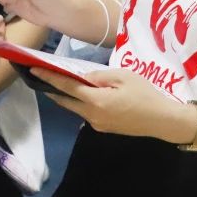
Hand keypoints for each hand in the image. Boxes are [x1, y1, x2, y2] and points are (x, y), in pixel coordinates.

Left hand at [31, 67, 194, 143]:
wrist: (163, 120)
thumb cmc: (145, 94)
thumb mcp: (123, 76)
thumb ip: (99, 76)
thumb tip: (82, 77)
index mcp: (95, 101)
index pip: (65, 87)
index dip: (48, 77)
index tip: (33, 69)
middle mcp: (91, 115)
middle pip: (65, 101)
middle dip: (51, 88)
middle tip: (39, 76)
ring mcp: (97, 124)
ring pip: (74, 108)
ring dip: (64, 96)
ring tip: (55, 82)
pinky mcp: (104, 127)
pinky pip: (85, 112)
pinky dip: (78, 102)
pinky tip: (79, 93)